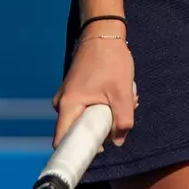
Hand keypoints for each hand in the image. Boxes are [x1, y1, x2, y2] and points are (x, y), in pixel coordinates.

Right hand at [53, 27, 135, 149]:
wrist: (103, 33)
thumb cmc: (110, 60)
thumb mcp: (122, 93)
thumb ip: (122, 121)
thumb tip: (118, 142)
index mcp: (69, 105)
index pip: (62, 141)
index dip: (76, 152)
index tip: (95, 155)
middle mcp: (63, 103)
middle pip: (78, 131)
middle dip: (101, 130)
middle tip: (120, 118)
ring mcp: (68, 96)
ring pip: (86, 119)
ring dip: (106, 116)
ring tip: (125, 100)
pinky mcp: (75, 91)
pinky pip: (87, 108)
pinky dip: (104, 106)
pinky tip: (118, 95)